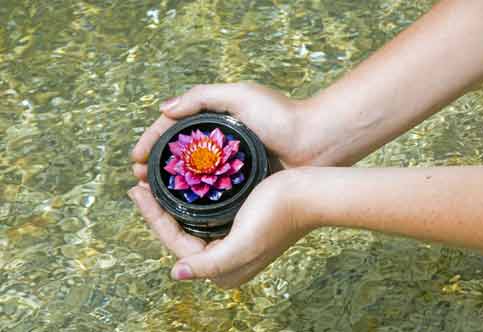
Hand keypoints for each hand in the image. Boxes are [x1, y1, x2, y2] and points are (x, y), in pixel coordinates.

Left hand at [128, 169, 314, 288]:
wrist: (308, 194)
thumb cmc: (278, 215)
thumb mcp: (242, 244)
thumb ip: (208, 264)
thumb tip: (176, 273)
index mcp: (222, 270)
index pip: (174, 243)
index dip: (152, 217)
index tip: (136, 191)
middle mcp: (224, 260)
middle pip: (178, 234)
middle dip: (157, 210)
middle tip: (139, 184)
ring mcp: (230, 243)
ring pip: (188, 224)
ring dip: (169, 204)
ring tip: (152, 184)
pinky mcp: (237, 226)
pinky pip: (201, 216)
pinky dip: (186, 202)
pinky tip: (180, 188)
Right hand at [131, 82, 327, 181]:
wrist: (317, 143)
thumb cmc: (282, 115)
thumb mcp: (241, 95)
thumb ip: (203, 96)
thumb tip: (164, 109)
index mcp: (215, 119)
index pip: (172, 129)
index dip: (150, 142)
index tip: (134, 159)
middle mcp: (219, 143)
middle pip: (177, 154)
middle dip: (154, 165)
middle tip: (137, 180)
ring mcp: (229, 165)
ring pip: (190, 175)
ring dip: (167, 183)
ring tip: (149, 193)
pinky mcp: (240, 184)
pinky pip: (208, 191)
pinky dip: (190, 196)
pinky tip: (178, 204)